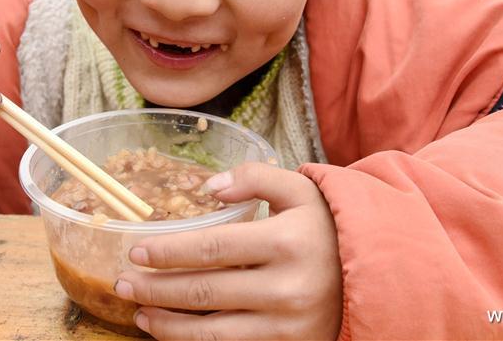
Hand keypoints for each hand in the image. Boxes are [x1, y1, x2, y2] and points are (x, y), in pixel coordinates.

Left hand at [114, 162, 342, 339]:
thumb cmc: (328, 225)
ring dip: (169, 326)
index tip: (137, 251)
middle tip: (123, 284)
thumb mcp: (300, 189)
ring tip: (139, 315)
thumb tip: (206, 189)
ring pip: (214, 333)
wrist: (379, 270)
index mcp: (285, 242)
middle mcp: (286, 288)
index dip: (168, 252)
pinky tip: (175, 334)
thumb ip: (255, 177)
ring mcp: (289, 326)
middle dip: (156, 290)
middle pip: (205, 293)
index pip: (211, 250)